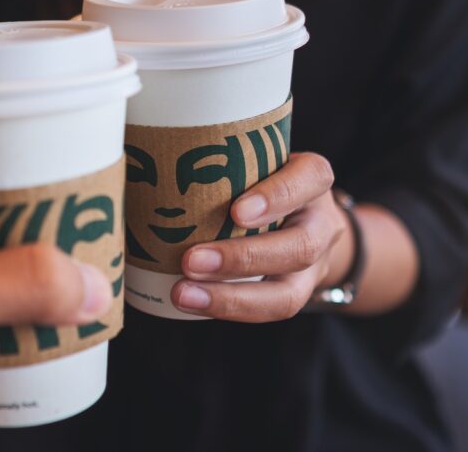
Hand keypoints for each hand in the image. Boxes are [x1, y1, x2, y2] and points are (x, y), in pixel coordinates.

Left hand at [171, 152, 352, 321]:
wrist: (302, 218)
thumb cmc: (262, 177)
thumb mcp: (255, 157)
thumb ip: (222, 159)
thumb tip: (147, 159)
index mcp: (313, 178)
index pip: (310, 178)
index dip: (277, 197)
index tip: (237, 211)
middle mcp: (320, 222)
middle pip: (299, 247)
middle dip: (242, 259)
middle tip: (190, 260)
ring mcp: (313, 265)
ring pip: (288, 294)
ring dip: (231, 298)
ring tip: (182, 293)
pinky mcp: (296, 293)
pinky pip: (268, 310)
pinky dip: (227, 309)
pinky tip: (190, 302)